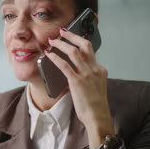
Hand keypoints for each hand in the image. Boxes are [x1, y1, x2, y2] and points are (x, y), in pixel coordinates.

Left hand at [45, 27, 113, 148]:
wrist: (98, 117)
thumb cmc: (95, 105)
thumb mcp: (95, 86)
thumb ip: (88, 76)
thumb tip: (75, 70)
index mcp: (100, 70)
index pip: (90, 50)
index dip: (79, 41)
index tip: (72, 36)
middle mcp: (95, 69)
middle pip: (84, 45)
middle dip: (72, 36)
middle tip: (62, 31)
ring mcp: (87, 74)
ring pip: (74, 52)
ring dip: (61, 44)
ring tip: (53, 41)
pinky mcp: (77, 82)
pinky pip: (64, 65)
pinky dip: (55, 58)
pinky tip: (49, 55)